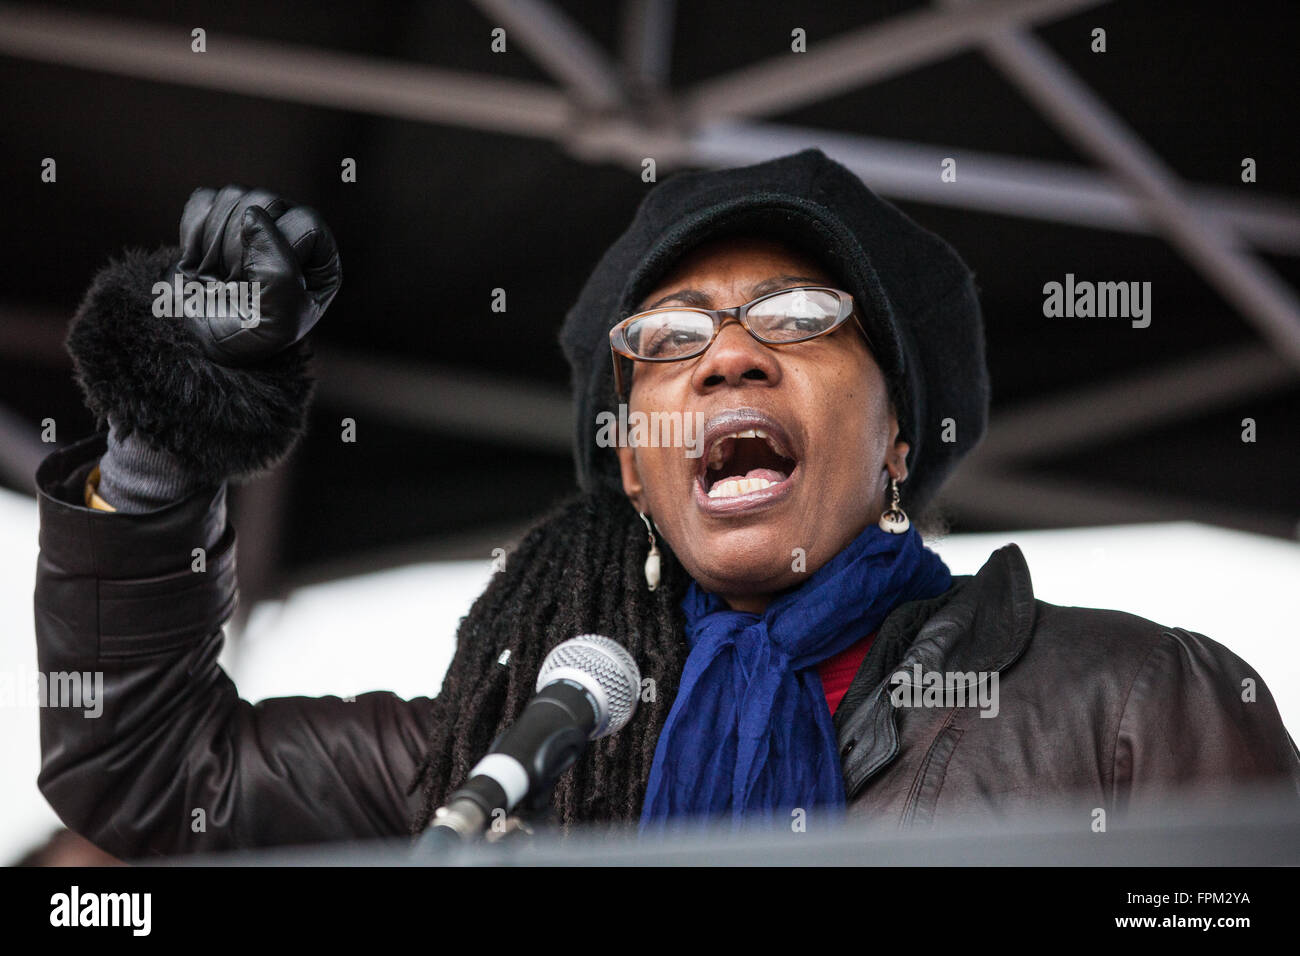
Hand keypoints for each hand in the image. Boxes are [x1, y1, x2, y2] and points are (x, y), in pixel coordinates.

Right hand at [176, 184, 340, 365]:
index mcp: (318, 261)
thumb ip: (278, 271)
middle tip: (233, 283)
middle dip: (240, 248)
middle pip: (267, 201)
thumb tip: (254, 215)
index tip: (260, 284)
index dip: (278, 250)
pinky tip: (198, 261)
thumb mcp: (277, 321)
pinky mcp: (214, 219)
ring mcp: (251, 224)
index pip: (306, 221)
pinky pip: (203, 201)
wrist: (193, 344)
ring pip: (234, 195)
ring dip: (215, 243)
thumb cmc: (243, 337)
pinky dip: (193, 234)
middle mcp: (288, 236)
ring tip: (216, 276)